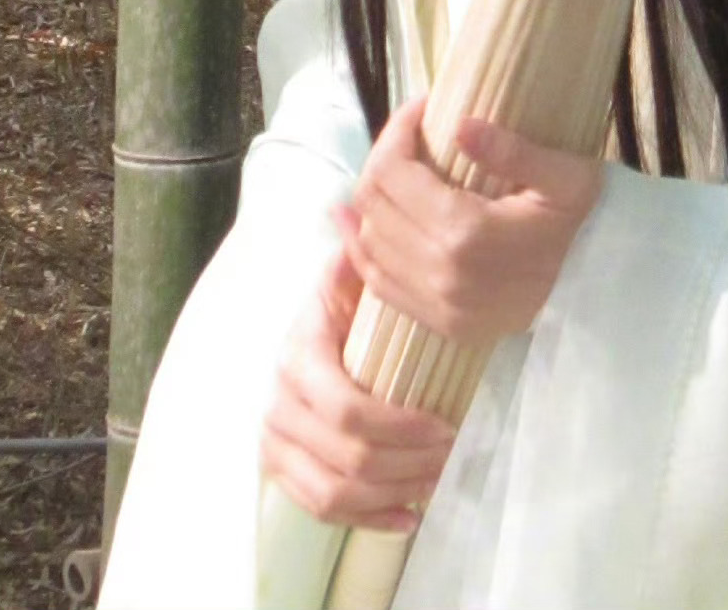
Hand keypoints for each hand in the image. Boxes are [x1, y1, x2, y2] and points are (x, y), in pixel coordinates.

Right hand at [260, 240, 456, 533]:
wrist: (306, 341)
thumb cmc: (345, 310)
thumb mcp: (351, 279)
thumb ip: (356, 254)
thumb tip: (348, 209)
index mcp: (300, 354)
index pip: (345, 407)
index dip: (398, 426)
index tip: (447, 425)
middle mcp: (280, 401)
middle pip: (346, 456)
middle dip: (406, 462)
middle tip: (451, 453)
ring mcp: (276, 440)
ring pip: (333, 489)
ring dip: (391, 492)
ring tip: (436, 482)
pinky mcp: (282, 469)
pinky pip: (319, 509)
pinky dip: (368, 519)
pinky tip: (409, 515)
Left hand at [341, 95, 603, 347]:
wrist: (601, 291)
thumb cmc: (584, 225)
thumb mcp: (566, 177)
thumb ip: (513, 150)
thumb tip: (461, 124)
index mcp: (465, 233)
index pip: (394, 173)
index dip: (396, 130)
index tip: (420, 108)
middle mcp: (439, 274)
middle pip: (374, 204)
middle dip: (383, 157)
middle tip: (410, 134)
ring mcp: (435, 306)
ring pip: (367, 243)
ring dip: (369, 201)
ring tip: (389, 168)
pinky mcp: (439, 325)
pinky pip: (378, 284)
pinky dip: (362, 248)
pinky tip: (358, 221)